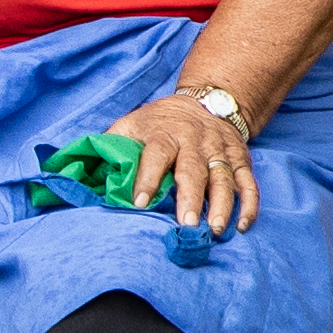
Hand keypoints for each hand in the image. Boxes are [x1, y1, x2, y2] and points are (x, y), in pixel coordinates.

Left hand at [112, 91, 258, 231]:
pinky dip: (249, 204)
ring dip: (222, 205)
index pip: (156, 155)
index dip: (147, 178)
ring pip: (224, 179)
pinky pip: (248, 183)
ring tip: (215, 230)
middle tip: (187, 225)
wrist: (205, 101)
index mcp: (165, 133)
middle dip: (190, 197)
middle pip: (193, 170)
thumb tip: (83, 172)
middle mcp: (195, 142)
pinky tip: (242, 226)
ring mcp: (220, 151)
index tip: (140, 204)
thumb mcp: (132, 124)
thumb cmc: (159, 122)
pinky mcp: (240, 160)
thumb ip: (112, 145)